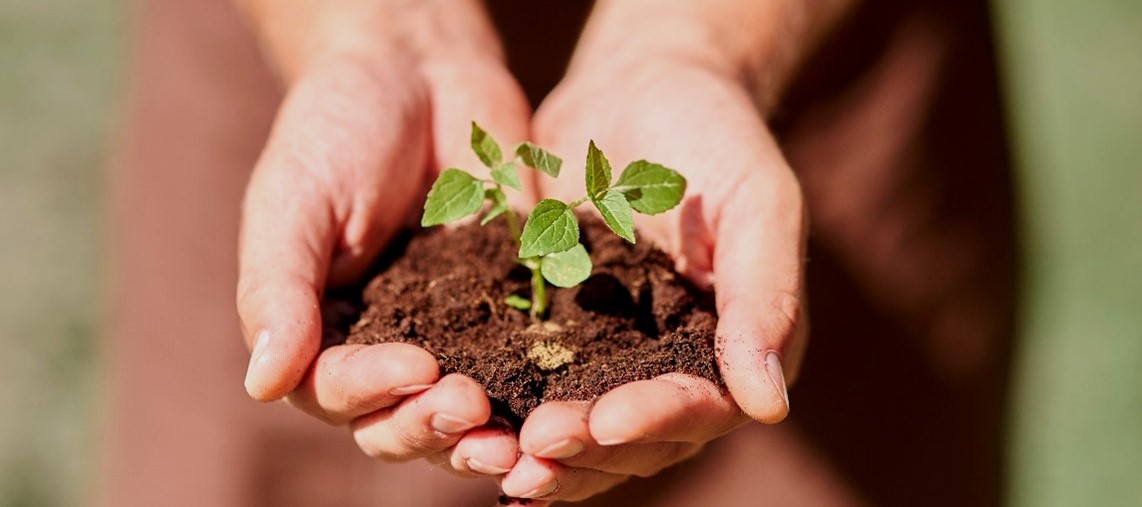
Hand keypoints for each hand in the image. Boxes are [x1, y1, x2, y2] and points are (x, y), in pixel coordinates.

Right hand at [235, 0, 533, 478]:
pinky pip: (527, 366)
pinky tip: (568, 399)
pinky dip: (543, 391)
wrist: (421, 74)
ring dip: (488, 436)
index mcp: (321, 335)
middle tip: (475, 412)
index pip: (337, 392)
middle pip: (401, 424)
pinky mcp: (512, 316)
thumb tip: (262, 385)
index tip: (419, 368)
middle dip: (435, 428)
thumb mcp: (295, 201)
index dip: (374, 393)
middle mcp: (384, 352)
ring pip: (464, 417)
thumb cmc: (338, 131)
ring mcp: (453, 340)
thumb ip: (278, 290)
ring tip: (521, 439)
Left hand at [499, 10, 812, 500]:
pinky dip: (500, 408)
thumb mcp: (757, 203)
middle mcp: (670, 369)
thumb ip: (765, 298)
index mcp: (731, 350)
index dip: (656, 421)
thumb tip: (768, 407)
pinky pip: (526, 383)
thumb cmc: (716, 135)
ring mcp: (608, 357)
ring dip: (540, 449)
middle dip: (586, 448)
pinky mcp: (551, 333)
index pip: (701, 408)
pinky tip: (460, 416)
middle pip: (634, 439)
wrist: (641, 87)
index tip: (607, 420)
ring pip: (578, 429)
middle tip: (535, 444)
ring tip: (491, 450)